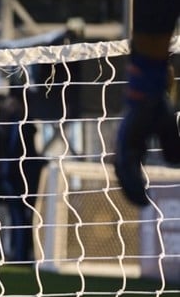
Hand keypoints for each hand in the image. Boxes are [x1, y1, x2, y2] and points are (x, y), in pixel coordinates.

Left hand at [114, 53, 179, 205]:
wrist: (149, 92)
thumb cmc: (157, 107)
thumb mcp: (167, 131)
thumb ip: (171, 147)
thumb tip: (174, 164)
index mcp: (132, 143)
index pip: (129, 168)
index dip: (134, 183)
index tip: (142, 197)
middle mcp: (124, 144)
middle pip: (122, 173)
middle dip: (130, 190)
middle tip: (140, 204)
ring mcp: (123, 143)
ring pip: (122, 172)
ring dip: (130, 189)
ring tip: (141, 203)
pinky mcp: (126, 141)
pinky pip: (127, 164)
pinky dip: (132, 179)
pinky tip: (140, 189)